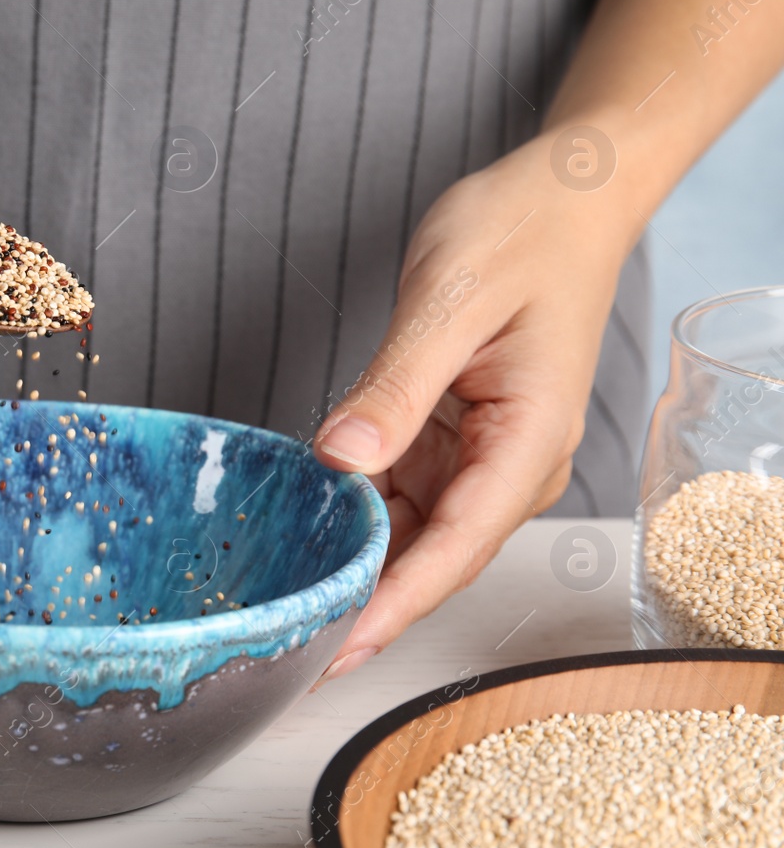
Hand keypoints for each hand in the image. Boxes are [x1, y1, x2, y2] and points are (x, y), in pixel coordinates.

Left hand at [311, 133, 628, 679]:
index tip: (338, 647)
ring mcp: (482, 455)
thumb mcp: (449, 298)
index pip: (456, 547)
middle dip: (366, 607)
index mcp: (529, 439)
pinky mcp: (454, 439)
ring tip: (287, 608)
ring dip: (357, 568)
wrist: (560, 198)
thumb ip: (396, 385)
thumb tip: (343, 460)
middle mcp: (512, 462)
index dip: (393, 606)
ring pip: (414, 534)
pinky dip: (356, 515)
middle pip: (433, 557)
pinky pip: (402, 494)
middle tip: (287, 649)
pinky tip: (306, 535)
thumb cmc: (521, 233)